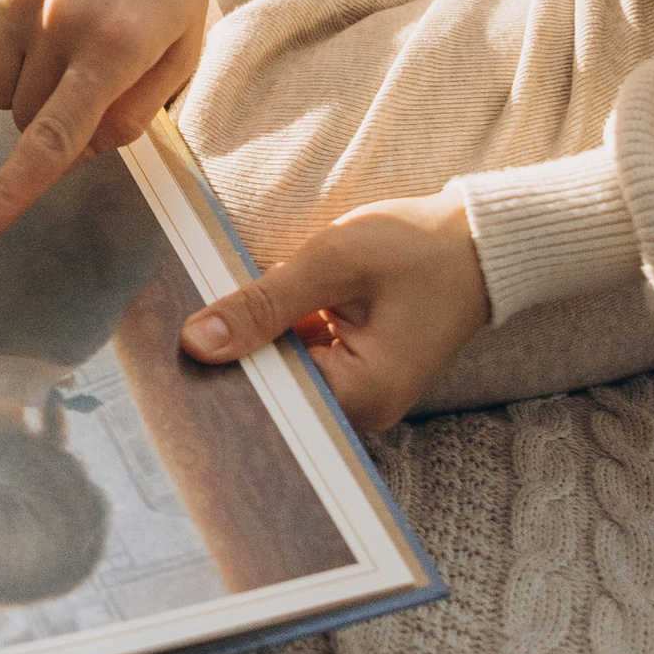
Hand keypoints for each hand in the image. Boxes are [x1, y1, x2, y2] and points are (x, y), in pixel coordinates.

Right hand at [0, 0, 234, 246]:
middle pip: (20, 118)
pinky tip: (34, 9)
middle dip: (46, 118)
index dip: (7, 195)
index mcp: (114, 46)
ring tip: (62, 35)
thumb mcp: (182, 46)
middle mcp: (57, 19)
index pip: (49, 141)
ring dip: (21, 82)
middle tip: (84, 76)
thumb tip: (84, 153)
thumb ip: (137, 111)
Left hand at [180, 190, 490, 432]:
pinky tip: (249, 311)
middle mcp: (361, 409)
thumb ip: (262, 303)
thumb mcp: (333, 262)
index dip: (221, 370)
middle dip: (232, 357)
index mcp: (363, 396)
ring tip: (207, 317)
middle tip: (178, 330)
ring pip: (281, 374)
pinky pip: (298, 360)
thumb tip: (195, 342)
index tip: (175, 348)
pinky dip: (276, 335)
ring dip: (253, 342)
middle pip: (272, 394)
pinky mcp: (353, 372)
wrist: (477, 243)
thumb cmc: (420, 249)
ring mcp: (358, 393)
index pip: (268, 400)